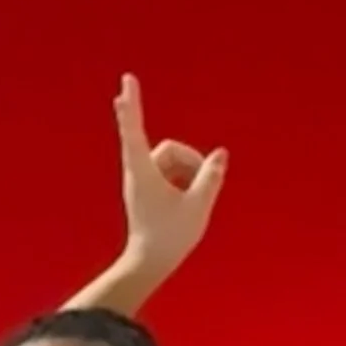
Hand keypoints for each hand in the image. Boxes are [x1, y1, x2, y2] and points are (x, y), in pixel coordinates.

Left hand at [115, 73, 226, 277]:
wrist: (149, 262)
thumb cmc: (170, 237)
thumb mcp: (199, 205)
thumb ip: (211, 176)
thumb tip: (220, 153)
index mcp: (143, 174)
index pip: (135, 133)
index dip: (133, 107)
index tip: (125, 84)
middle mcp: (138, 173)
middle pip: (168, 149)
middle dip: (185, 157)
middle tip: (129, 83)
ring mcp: (144, 180)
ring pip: (176, 162)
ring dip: (191, 175)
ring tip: (191, 203)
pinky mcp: (149, 187)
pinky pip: (175, 172)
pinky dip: (187, 180)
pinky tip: (189, 201)